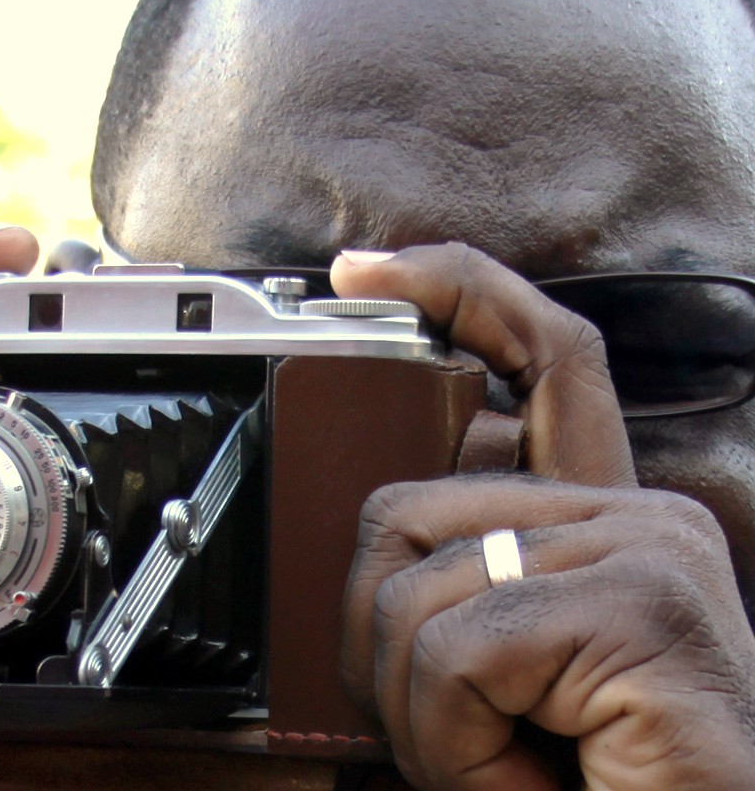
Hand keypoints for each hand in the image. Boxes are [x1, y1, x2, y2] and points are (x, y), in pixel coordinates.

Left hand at [334, 244, 754, 789]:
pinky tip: (530, 777)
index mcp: (602, 520)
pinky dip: (455, 745)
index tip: (365, 271)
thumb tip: (369, 551)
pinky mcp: (642, 608)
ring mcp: (645, 552)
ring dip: (422, 717)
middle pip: (406, 513)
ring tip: (508, 764)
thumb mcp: (510, 676)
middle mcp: (635, 517)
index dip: (456, 291)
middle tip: (451, 727)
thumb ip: (464, 588)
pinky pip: (456, 653)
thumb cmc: (599, 781)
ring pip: (417, 595)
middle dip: (377, 640)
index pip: (539, 358)